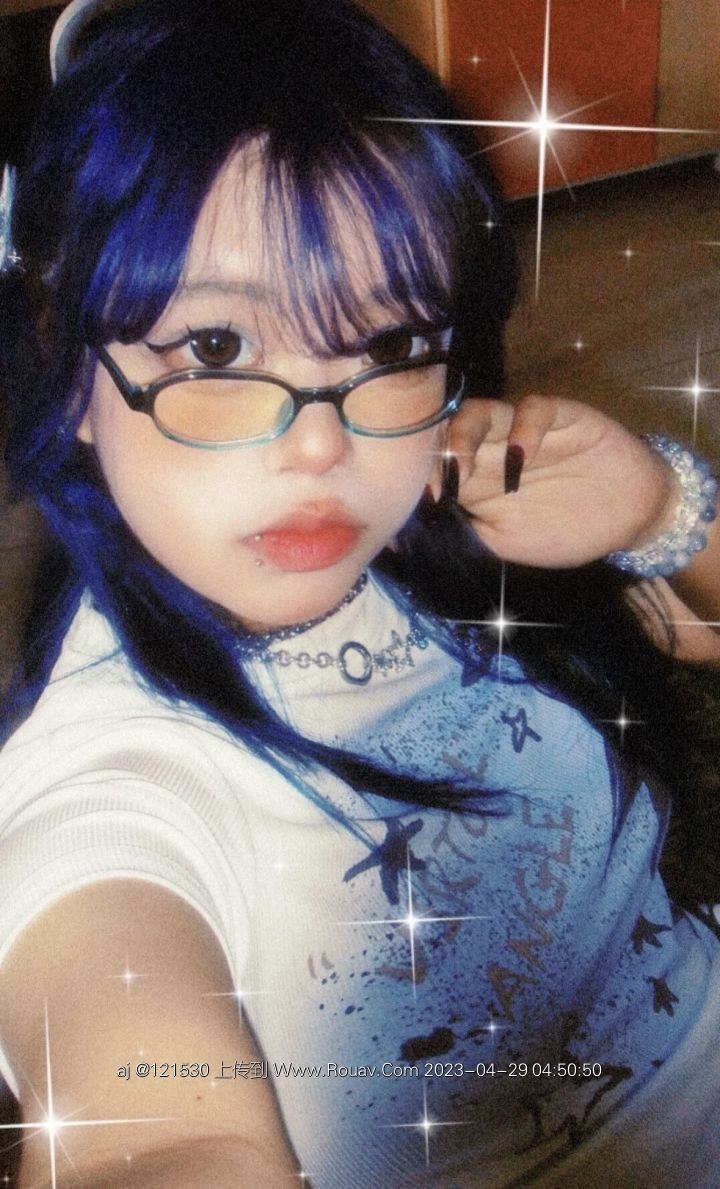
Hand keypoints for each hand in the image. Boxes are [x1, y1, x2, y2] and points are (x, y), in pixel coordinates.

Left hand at [444, 394, 678, 568]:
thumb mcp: (509, 544)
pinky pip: (535, 407)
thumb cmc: (566, 532)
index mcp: (477, 480)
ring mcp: (524, 431)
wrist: (628, 519)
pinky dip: (523, 427)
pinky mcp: (562, 417)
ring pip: (481, 411)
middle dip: (435, 451)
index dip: (423, 474)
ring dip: (465, 435)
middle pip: (449, 432)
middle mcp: (493, 449)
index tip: (424, 498)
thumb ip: (471, 533)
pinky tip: (521, 456)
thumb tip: (428, 531)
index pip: (435, 462)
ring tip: (464, 468)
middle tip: (439, 480)